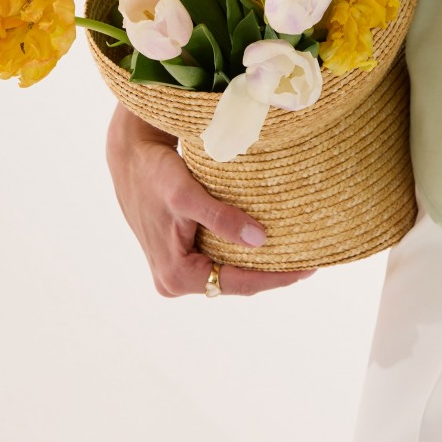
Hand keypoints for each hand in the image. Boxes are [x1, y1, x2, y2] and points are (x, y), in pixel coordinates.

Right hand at [105, 102, 317, 296]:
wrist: (130, 158)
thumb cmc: (155, 174)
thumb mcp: (186, 195)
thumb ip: (220, 219)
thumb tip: (258, 240)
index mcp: (175, 275)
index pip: (236, 283)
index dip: (275, 278)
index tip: (308, 269)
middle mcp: (174, 281)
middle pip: (233, 282)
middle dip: (271, 274)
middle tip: (311, 262)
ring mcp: (176, 271)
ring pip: (227, 273)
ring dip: (259, 265)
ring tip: (297, 254)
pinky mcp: (180, 255)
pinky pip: (219, 260)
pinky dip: (243, 254)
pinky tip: (270, 244)